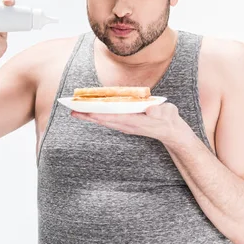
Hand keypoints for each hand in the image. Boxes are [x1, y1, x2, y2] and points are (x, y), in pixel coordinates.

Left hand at [71, 101, 185, 145]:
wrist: (172, 132)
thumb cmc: (169, 120)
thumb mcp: (167, 113)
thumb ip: (159, 112)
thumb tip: (152, 110)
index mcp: (134, 121)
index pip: (113, 116)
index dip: (99, 113)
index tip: (86, 111)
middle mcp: (127, 125)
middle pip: (103, 120)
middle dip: (88, 115)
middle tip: (71, 110)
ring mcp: (126, 126)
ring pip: (104, 121)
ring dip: (90, 117)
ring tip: (76, 111)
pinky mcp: (127, 124)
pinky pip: (108, 121)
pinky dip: (98, 117)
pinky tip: (91, 113)